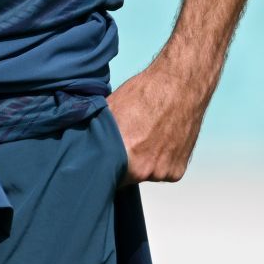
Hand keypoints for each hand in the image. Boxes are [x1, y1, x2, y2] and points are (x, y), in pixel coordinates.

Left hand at [108, 62, 210, 183]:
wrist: (180, 86)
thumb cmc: (142, 94)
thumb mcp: (109, 111)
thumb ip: (98, 133)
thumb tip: (82, 143)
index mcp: (123, 158)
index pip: (103, 175)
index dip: (99, 166)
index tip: (98, 159)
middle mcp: (145, 171)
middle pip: (124, 176)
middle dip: (119, 164)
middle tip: (122, 144)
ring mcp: (164, 172)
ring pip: (143, 174)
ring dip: (140, 162)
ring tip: (142, 138)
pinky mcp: (178, 170)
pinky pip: (160, 171)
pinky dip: (158, 160)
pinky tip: (157, 140)